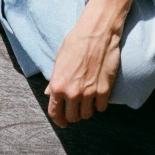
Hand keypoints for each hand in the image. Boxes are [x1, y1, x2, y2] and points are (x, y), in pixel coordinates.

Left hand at [44, 12, 122, 127]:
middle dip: (74, 113)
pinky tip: (99, 94)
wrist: (97, 32)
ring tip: (88, 99)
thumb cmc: (76, 41)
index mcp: (58, 85)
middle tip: (78, 106)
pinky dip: (100, 104)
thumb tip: (50, 93)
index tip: (63, 122)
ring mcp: (89, 92)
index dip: (59, 120)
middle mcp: (72, 92)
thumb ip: (55, 79)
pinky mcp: (104, 90)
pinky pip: (101, 108)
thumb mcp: (59, 59)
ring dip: (88, 109)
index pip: (55, 112)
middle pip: (73, 117)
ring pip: (87, 114)